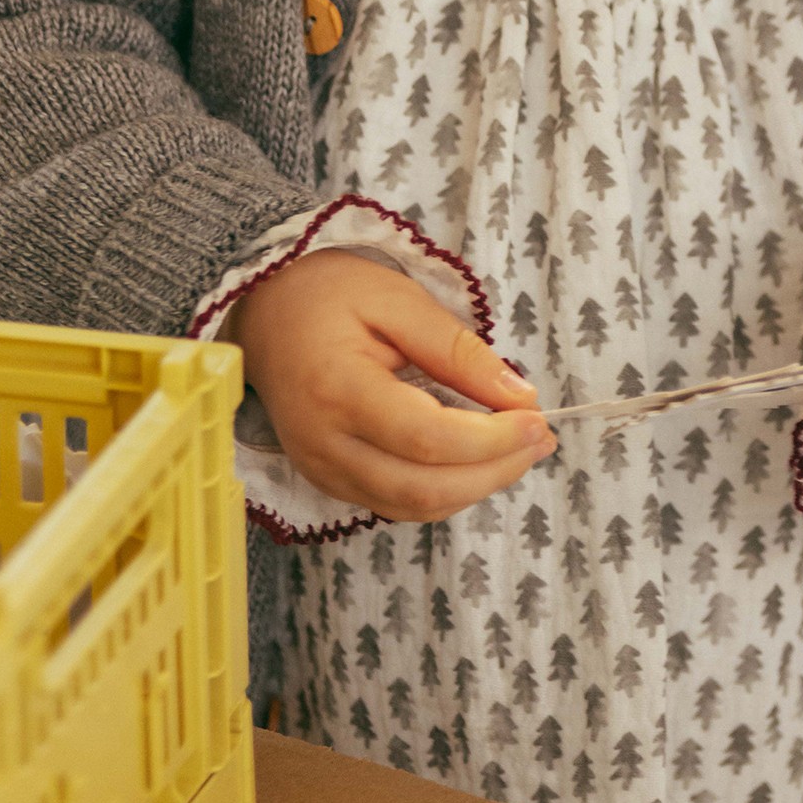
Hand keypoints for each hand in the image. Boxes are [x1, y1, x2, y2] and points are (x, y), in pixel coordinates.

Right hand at [226, 250, 556, 521]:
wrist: (262, 311)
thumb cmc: (327, 293)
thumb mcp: (397, 300)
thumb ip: (457, 350)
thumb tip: (519, 397)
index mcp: (337, 390)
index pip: (427, 439)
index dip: (491, 439)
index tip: (537, 417)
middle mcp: (323, 444)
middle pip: (424, 489)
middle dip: (495, 471)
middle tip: (540, 437)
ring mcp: (321, 470)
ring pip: (414, 508)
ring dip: (476, 486)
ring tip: (518, 448)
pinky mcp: (327, 480)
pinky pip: (396, 504)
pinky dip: (445, 490)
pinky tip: (474, 457)